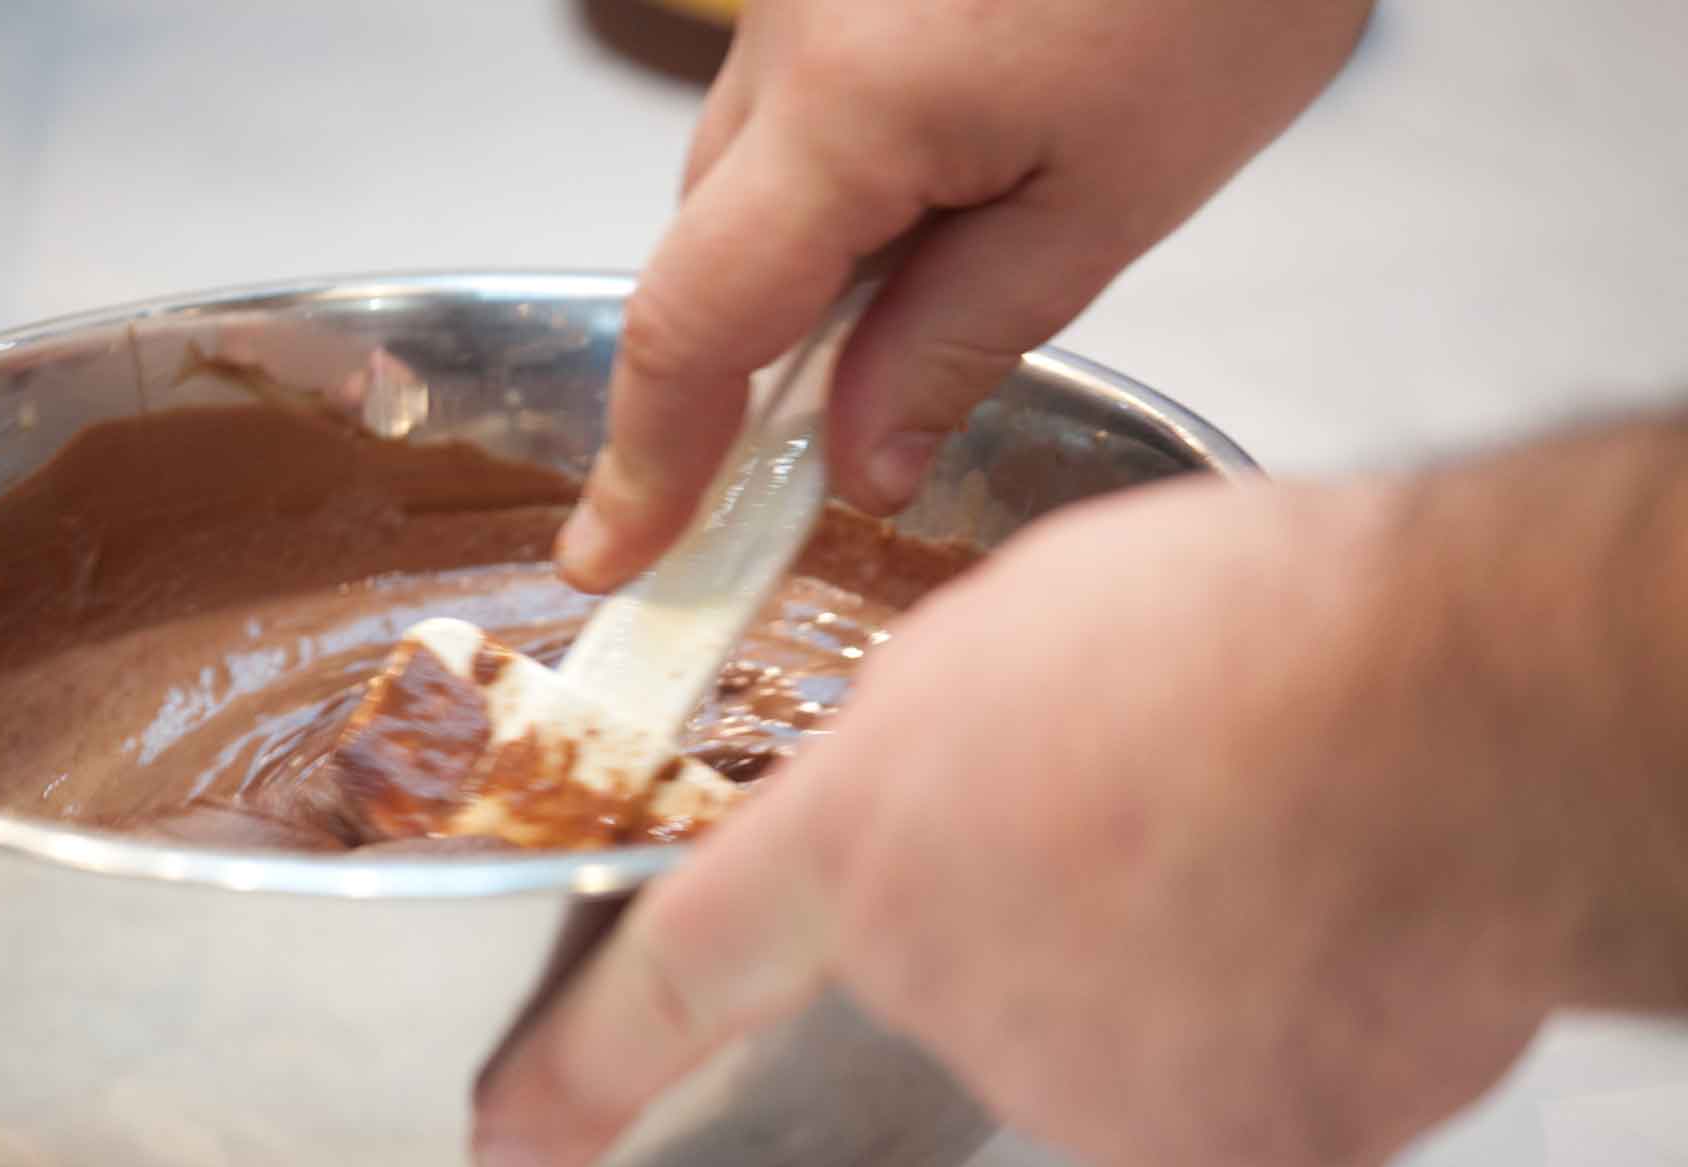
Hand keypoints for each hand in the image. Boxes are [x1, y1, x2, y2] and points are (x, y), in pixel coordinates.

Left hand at [478, 424, 1687, 1166]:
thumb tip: (964, 788)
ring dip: (1154, 960)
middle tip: (1143, 814)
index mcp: (871, 840)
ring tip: (1248, 845)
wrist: (1452, 715)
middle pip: (958, 976)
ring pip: (1095, 1034)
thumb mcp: (1016, 620)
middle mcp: (952, 986)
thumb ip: (937, 734)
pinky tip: (1307, 923)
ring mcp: (1083, 1090)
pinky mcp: (1222, 1154)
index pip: (683, 974)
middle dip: (1028, 910)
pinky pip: (1220, 1091)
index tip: (518, 1139)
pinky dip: (1261, 1026)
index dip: (583, 1070)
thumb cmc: (1250, 626)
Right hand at [559, 0, 1375, 589]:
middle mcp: (784, 41)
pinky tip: (930, 201)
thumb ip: (964, 337)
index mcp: (847, 109)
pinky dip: (825, 196)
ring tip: (918, 311)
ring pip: (741, 183)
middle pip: (700, 254)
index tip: (613, 555)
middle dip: (728, 378)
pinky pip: (786, 114)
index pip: (694, 324)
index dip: (647, 461)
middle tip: (786, 482)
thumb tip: (858, 461)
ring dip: (788, 280)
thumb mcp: (1113, 197)